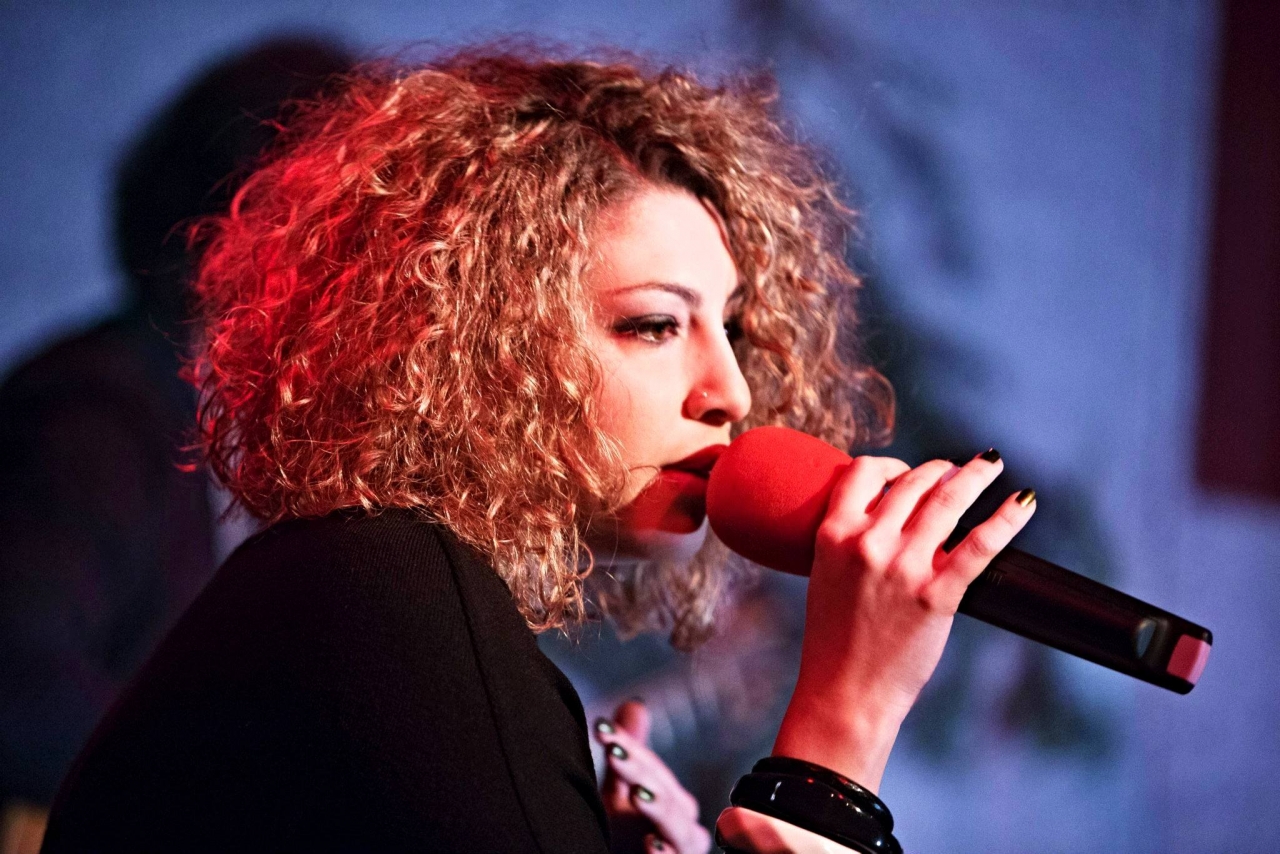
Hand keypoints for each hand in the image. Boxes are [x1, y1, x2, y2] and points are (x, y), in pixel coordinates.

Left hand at [595, 700, 711, 853]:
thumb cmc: (623, 840)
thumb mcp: (618, 795)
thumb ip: (628, 755)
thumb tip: (634, 704)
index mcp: (672, 802)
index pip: (652, 767)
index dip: (628, 747)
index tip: (600, 727)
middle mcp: (682, 827)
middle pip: (666, 793)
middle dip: (641, 771)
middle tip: (615, 752)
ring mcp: (680, 851)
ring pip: (679, 829)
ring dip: (659, 810)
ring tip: (638, 794)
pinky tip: (650, 843)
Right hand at [774, 450, 1035, 790]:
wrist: (844, 693)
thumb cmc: (833, 640)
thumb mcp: (826, 575)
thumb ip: (853, 542)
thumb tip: (893, 519)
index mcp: (834, 534)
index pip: (864, 472)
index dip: (892, 465)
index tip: (908, 472)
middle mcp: (868, 543)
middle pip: (913, 483)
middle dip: (940, 470)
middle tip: (958, 471)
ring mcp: (904, 568)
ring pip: (947, 500)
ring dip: (975, 475)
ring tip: (991, 464)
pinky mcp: (937, 596)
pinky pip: (980, 545)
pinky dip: (1007, 518)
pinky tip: (1025, 502)